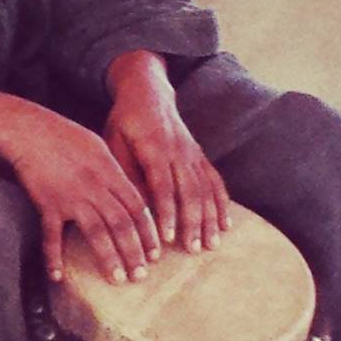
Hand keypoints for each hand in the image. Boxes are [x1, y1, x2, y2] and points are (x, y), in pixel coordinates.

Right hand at [0, 103, 159, 285]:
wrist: (30, 131)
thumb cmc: (66, 135)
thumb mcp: (99, 147)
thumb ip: (115, 173)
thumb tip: (130, 195)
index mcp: (110, 173)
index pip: (136, 208)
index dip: (148, 233)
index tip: (155, 254)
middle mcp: (95, 188)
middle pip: (121, 225)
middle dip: (134, 252)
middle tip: (141, 275)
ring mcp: (71, 198)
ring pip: (96, 233)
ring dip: (109, 258)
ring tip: (118, 279)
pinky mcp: (48, 204)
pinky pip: (52, 235)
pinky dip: (53, 257)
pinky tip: (57, 276)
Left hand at [103, 57, 228, 253]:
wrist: (148, 91)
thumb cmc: (125, 120)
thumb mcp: (114, 140)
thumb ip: (125, 170)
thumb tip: (133, 204)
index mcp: (154, 147)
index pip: (162, 186)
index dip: (166, 212)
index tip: (167, 237)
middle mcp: (178, 151)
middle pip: (190, 191)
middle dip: (193, 222)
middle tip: (192, 249)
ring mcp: (192, 153)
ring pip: (206, 188)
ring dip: (210, 218)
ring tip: (211, 244)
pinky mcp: (200, 155)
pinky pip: (215, 180)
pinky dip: (222, 203)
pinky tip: (226, 224)